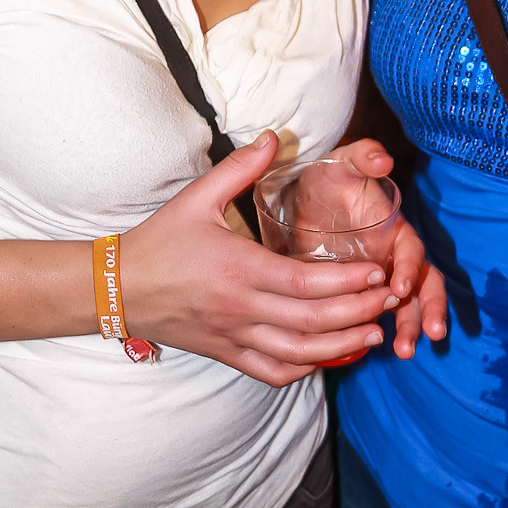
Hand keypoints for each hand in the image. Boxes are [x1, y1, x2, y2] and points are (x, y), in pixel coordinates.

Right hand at [122, 132, 404, 385]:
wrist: (118, 289)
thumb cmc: (160, 241)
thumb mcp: (197, 197)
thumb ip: (239, 168)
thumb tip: (275, 136)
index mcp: (238, 269)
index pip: (304, 285)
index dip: (346, 283)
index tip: (377, 272)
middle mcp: (240, 309)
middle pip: (311, 322)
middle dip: (358, 313)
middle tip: (389, 301)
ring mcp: (233, 337)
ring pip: (298, 353)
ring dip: (341, 347)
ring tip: (374, 335)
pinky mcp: (227, 354)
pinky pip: (273, 372)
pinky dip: (305, 368)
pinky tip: (329, 356)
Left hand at [327, 138, 446, 355]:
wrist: (303, 202)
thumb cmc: (329, 180)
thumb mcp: (342, 164)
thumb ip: (363, 157)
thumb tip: (381, 160)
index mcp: (396, 229)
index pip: (412, 250)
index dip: (409, 267)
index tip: (400, 285)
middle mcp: (395, 257)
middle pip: (424, 285)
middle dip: (429, 309)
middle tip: (431, 333)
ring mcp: (381, 280)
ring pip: (406, 307)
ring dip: (409, 328)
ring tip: (403, 351)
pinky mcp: (361, 296)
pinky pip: (377, 318)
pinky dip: (378, 334)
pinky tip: (370, 349)